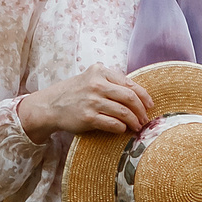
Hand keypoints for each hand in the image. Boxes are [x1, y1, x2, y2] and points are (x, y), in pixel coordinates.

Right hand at [17, 67, 155, 138]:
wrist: (51, 105)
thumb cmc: (76, 92)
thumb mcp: (92, 78)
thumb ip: (112, 81)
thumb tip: (139, 95)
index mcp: (100, 72)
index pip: (129, 84)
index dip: (144, 96)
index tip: (150, 105)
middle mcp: (96, 85)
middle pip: (129, 98)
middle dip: (141, 110)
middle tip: (145, 119)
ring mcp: (91, 101)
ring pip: (123, 112)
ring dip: (134, 121)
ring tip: (137, 126)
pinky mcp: (88, 117)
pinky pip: (112, 124)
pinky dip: (121, 128)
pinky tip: (123, 129)